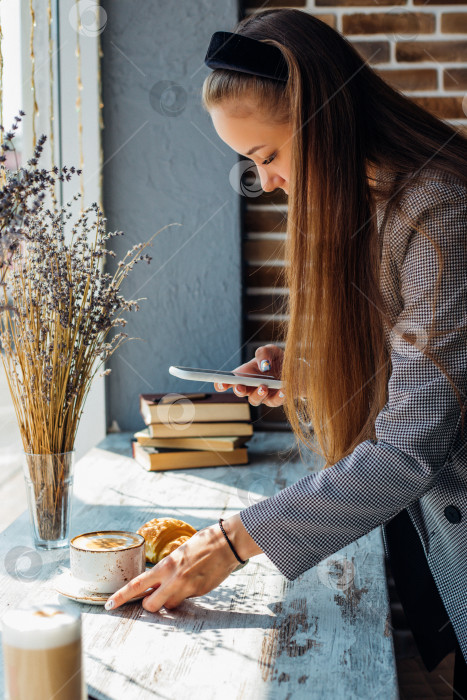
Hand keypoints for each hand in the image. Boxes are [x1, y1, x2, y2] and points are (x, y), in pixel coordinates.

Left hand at [105, 522, 240, 612]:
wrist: (227, 543)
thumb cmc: (202, 543)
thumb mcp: (179, 553)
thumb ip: (167, 569)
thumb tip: (158, 583)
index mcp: (166, 566)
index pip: (137, 585)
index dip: (121, 597)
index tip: (109, 604)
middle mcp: (174, 580)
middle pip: (151, 605)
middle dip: (150, 604)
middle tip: (155, 596)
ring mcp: (188, 588)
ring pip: (170, 606)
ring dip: (171, 600)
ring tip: (181, 583)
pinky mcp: (200, 593)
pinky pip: (187, 599)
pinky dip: (187, 594)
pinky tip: (196, 579)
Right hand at [214, 344, 283, 406]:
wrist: (297, 369)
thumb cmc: (278, 360)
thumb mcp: (271, 350)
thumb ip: (263, 353)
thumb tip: (264, 365)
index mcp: (244, 374)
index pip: (228, 381)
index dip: (221, 384)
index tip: (221, 383)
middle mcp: (250, 387)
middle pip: (240, 392)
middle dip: (238, 390)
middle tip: (240, 386)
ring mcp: (262, 395)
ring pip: (255, 400)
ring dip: (257, 394)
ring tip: (263, 387)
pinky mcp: (276, 400)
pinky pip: (275, 401)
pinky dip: (278, 396)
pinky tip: (282, 390)